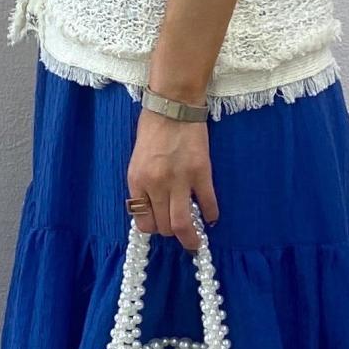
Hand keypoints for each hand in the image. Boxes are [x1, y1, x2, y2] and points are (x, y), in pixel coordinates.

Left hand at [127, 107, 219, 250]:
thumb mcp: (137, 162)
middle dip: (172, 233)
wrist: (172, 107)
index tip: (161, 225)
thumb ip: (144, 187)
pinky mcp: (201, 173)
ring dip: (190, 238)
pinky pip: (207, 203)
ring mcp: (179, 180)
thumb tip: (154, 211)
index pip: (143, 222)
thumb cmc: (152, 132)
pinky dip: (210, 215)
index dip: (153, 227)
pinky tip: (210, 218)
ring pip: (182, 223)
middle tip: (180, 231)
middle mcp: (156, 185)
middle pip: (164, 226)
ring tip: (195, 242)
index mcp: (137, 182)